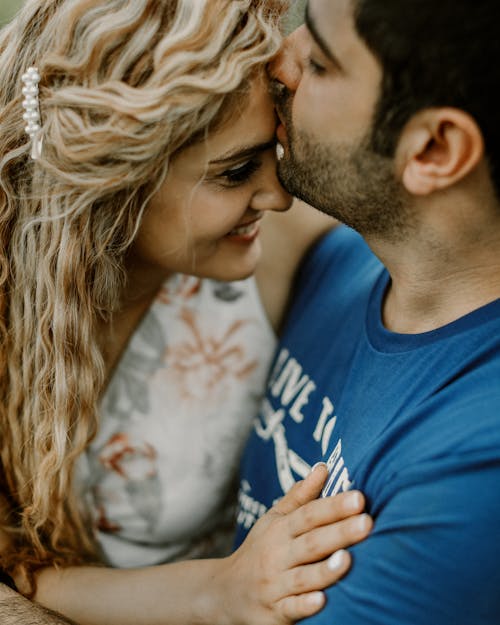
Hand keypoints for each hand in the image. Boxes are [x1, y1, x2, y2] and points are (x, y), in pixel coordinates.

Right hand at [219, 463, 371, 624]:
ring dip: (325, 569)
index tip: (359, 497)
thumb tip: (323, 467)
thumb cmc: (259, 550)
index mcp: (281, 530)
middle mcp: (278, 555)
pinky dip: (304, 605)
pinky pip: (290, 609)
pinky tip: (322, 600)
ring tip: (348, 559)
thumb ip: (301, 496)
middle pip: (311, 542)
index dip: (333, 506)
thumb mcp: (274, 519)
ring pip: (303, 577)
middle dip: (339, 533)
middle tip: (367, 522)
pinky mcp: (275, 613)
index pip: (309, 515)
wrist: (225, 592)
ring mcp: (275, 585)